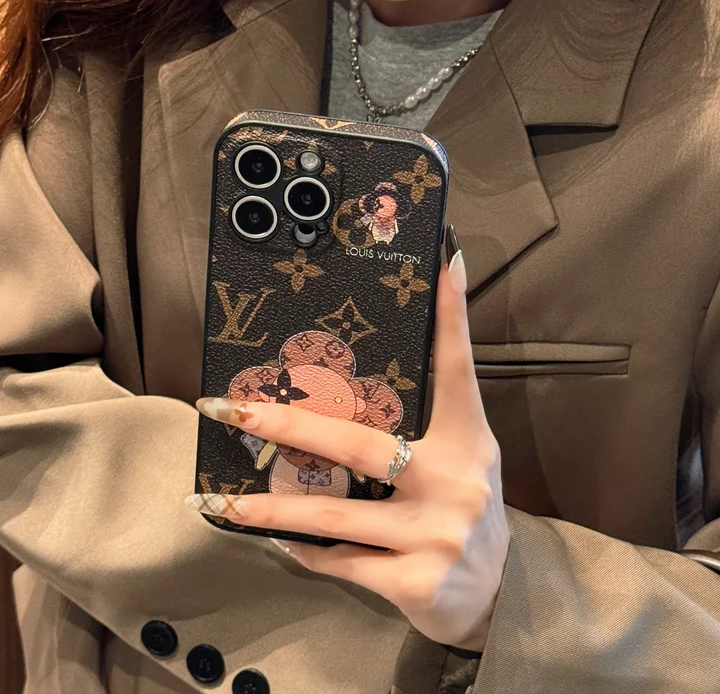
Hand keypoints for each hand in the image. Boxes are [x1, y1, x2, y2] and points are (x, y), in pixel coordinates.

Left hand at [189, 234, 510, 650]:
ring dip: (270, 507)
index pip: (457, 370)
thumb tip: (355, 392)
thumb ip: (421, 427)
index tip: (443, 261)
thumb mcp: (458, 461)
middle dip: (286, 425)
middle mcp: (455, 481)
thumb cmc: (461, 512)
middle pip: (357, 445)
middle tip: (229, 406)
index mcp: (468, 441)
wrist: (497, 597)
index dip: (452, 316)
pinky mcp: (416, 583)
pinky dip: (305, 551)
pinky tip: (278, 543)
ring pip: (333, 516)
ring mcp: (436, 534)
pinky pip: (341, 561)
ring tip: (220, 500)